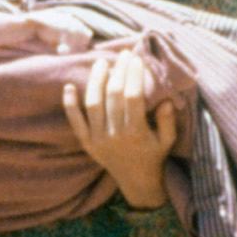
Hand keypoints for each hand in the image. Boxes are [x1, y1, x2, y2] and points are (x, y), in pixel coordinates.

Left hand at [62, 48, 178, 210]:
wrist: (136, 182)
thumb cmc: (154, 156)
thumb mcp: (167, 140)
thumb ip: (167, 120)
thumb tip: (166, 99)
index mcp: (136, 133)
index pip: (132, 96)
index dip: (133, 75)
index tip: (136, 59)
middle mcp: (114, 135)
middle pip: (112, 95)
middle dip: (117, 71)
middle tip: (122, 55)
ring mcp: (97, 139)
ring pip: (93, 104)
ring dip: (95, 80)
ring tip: (101, 63)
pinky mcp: (87, 143)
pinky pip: (75, 122)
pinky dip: (69, 104)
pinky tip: (68, 86)